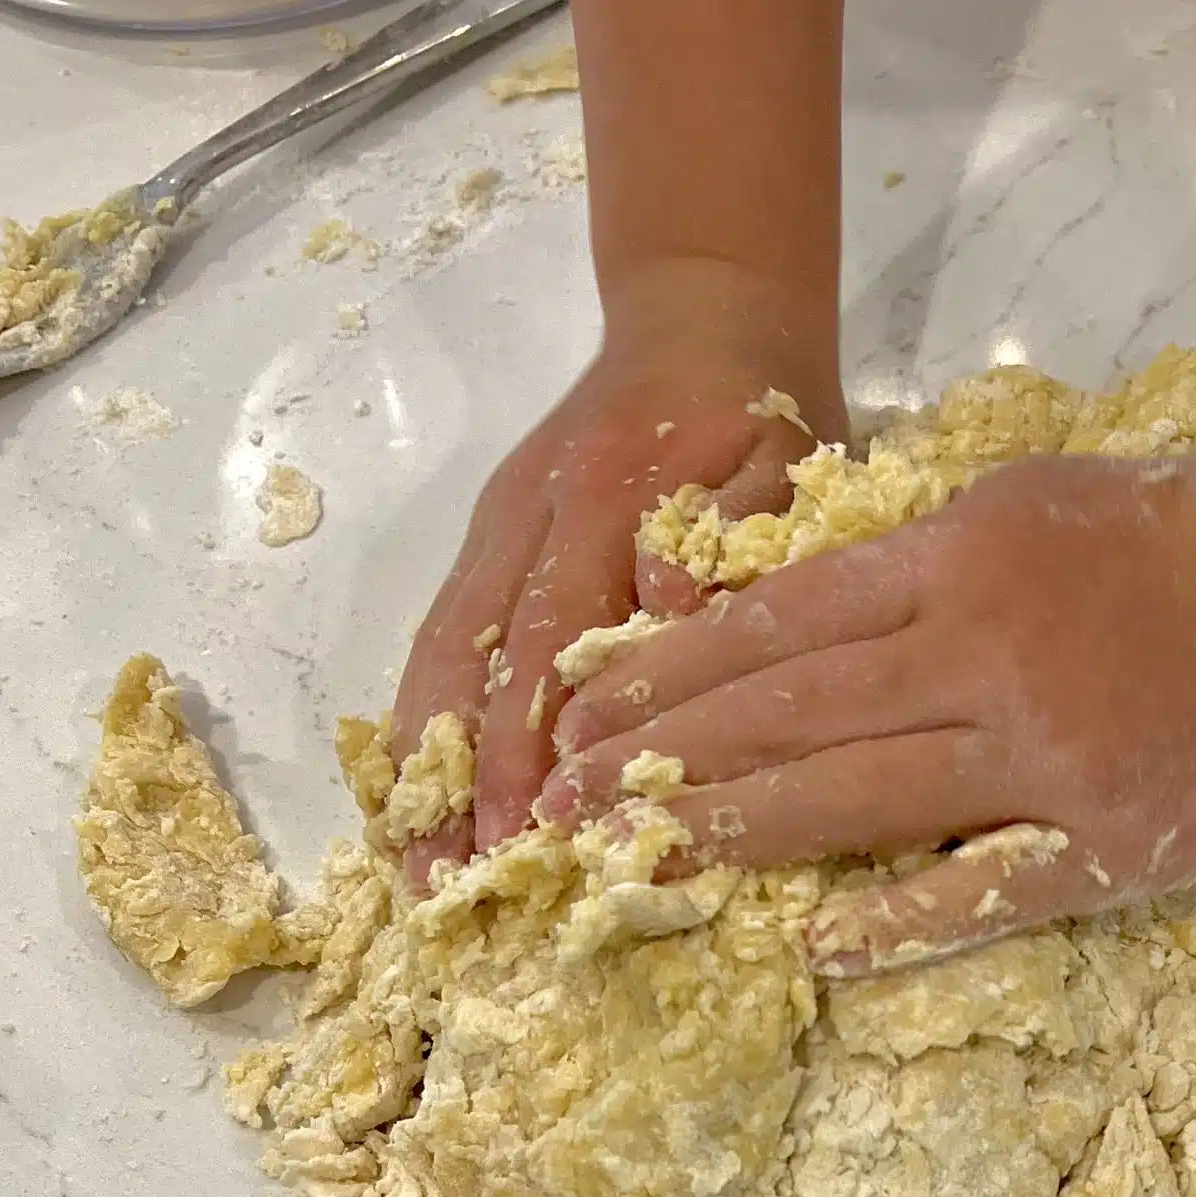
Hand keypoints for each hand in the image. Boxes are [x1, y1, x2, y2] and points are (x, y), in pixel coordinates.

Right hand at [389, 261, 845, 887]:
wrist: (702, 311)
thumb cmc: (759, 406)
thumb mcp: (782, 454)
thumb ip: (733, 528)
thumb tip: (664, 608)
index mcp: (613, 501)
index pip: (557, 644)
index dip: (532, 746)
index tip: (524, 839)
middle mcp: (537, 519)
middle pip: (484, 664)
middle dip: (468, 782)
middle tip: (452, 886)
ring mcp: (501, 526)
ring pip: (445, 652)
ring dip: (426, 761)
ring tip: (414, 862)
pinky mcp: (488, 531)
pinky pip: (441, 630)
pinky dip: (420, 712)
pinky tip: (413, 786)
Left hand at [544, 446, 1195, 972]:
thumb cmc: (1152, 531)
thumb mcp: (1008, 504)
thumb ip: (899, 560)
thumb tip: (775, 611)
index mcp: (951, 565)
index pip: (776, 625)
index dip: (669, 670)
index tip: (583, 707)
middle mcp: (979, 658)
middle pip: (790, 715)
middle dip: (666, 758)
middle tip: (567, 800)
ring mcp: (1040, 757)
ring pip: (859, 798)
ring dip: (738, 830)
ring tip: (643, 857)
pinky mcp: (1100, 840)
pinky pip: (982, 887)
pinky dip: (896, 919)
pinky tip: (815, 945)